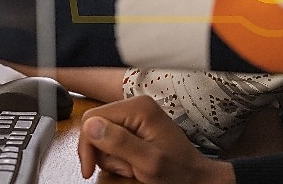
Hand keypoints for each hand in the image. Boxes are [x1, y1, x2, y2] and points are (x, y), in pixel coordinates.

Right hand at [78, 96, 234, 183]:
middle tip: (125, 168)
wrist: (194, 179)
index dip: (87, 145)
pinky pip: (112, 142)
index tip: (89, 168)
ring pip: (102, 138)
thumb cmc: (179, 172)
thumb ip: (120, 142)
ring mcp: (135, 117)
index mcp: (138, 108)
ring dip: (113, 159)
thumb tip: (91, 126)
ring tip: (133, 168)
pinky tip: (133, 165)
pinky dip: (118, 159)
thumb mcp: (148, 162)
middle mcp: (135, 107)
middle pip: (95, 127)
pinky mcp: (134, 128)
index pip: (93, 118)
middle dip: (105, 154)